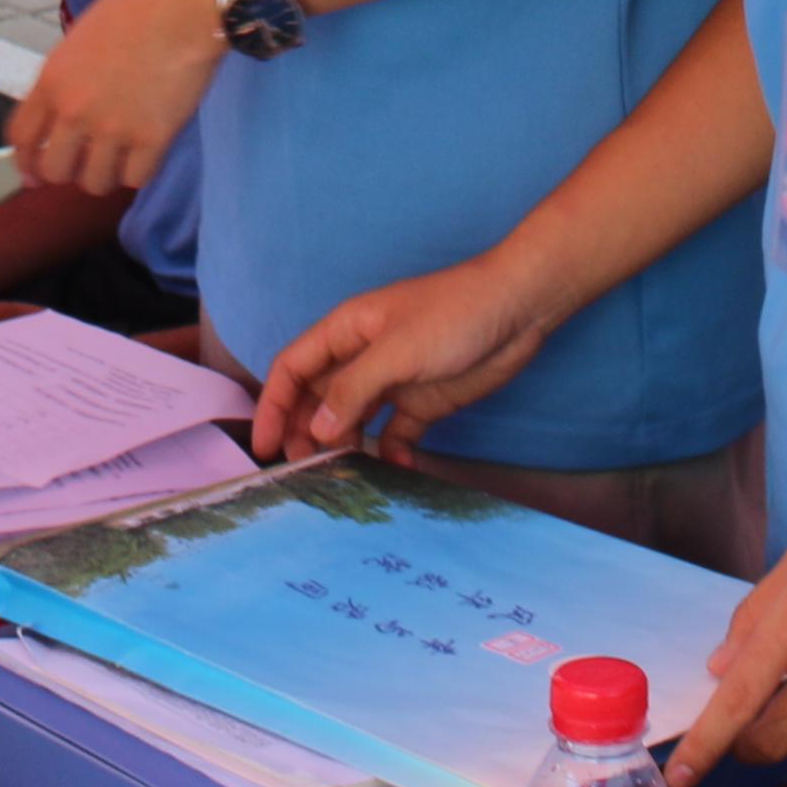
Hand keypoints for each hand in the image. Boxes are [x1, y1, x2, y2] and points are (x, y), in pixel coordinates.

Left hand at [8, 0, 219, 193]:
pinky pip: (135, 179)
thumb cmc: (136, 6)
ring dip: (105, 175)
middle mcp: (74, 111)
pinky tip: (146, 152)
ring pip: (94, 183)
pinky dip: (139, 171)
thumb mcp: (80, 40)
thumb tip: (67, 113)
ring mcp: (112, 129)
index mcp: (52, 81)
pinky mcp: (152, 140)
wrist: (183, 3)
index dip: (25, 163)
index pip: (22, 138)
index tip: (33, 176)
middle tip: (86, 163)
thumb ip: (67, 79)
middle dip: (68, 171)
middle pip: (54, 170)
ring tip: (120, 158)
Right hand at [251, 253, 571, 464]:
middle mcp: (364, 356)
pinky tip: (397, 472)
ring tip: (344, 479)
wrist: (521, 307)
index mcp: (346, 332)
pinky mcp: (425, 400)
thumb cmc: (455, 313)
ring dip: (345, 447)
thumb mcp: (396, 352)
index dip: (273, 405)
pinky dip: (392, 454)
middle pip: (318, 399)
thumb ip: (352, 390)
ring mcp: (394, 380)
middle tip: (304, 472)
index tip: (265, 446)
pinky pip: (397, 433)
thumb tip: (318, 429)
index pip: (292, 369)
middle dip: (305, 433)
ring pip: (354, 420)